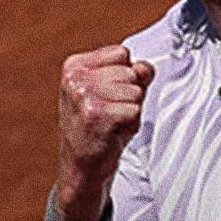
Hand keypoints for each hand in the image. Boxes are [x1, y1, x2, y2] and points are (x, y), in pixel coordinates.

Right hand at [55, 45, 153, 220]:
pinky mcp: (98, 115)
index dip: (124, 77)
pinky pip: (135, 110)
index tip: (107, 96)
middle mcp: (76, 78)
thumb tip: (146, 68)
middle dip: (128, 95)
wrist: (82, 166)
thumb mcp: (110, 94)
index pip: (122, 53)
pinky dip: (131, 125)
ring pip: (135, 91)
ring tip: (111, 124)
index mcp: (74, 66)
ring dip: (131, 111)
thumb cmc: (96, 128)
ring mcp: (85, 96)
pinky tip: (113, 133)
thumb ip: (132, 75)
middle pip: (131, 72)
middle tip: (110, 114)